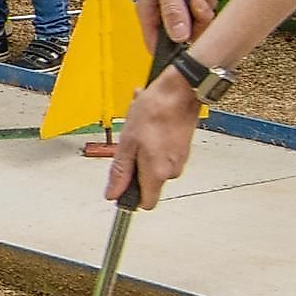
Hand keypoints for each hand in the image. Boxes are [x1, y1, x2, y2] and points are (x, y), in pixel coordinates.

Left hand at [103, 75, 201, 209]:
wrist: (179, 92)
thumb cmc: (154, 111)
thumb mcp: (127, 143)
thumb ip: (120, 172)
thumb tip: (112, 193)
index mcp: (157, 173)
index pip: (146, 203)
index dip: (131, 197)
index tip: (122, 188)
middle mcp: (172, 171)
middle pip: (149, 182)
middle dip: (136, 168)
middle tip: (131, 146)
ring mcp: (180, 159)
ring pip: (156, 166)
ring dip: (145, 152)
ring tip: (142, 131)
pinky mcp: (183, 148)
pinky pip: (164, 153)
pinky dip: (155, 143)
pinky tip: (151, 126)